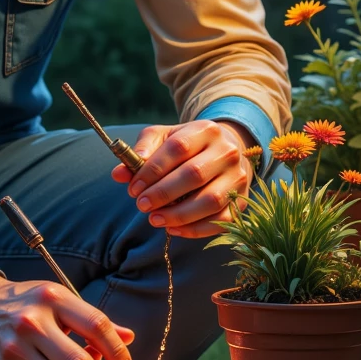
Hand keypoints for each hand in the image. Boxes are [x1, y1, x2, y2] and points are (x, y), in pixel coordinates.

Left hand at [111, 120, 254, 238]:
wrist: (226, 150)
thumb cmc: (188, 145)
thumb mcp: (164, 138)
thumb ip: (140, 152)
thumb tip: (119, 174)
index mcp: (205, 130)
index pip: (178, 148)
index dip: (153, 169)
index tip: (133, 187)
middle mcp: (227, 151)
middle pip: (194, 174)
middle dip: (163, 193)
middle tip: (141, 205)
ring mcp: (238, 177)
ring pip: (210, 200)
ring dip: (179, 215)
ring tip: (154, 219)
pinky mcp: (241, 200)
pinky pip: (221, 220)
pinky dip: (195, 229)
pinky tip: (173, 229)